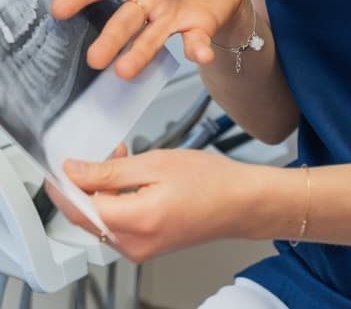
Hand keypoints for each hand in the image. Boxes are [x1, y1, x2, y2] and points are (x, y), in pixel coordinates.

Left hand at [49, 148, 265, 262]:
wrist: (239, 203)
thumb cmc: (210, 181)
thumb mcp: (157, 163)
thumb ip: (111, 170)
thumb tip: (74, 172)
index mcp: (136, 221)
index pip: (80, 207)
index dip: (64, 185)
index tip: (58, 166)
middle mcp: (132, 244)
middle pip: (87, 216)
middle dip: (85, 185)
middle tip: (100, 154)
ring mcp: (138, 250)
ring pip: (100, 220)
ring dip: (101, 191)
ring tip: (122, 160)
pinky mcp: (144, 248)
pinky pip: (116, 226)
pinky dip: (115, 202)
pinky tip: (131, 180)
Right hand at [51, 0, 244, 78]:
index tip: (58, 9)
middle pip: (124, 19)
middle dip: (110, 38)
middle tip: (94, 59)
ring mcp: (169, 17)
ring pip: (149, 39)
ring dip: (138, 55)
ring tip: (124, 72)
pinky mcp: (195, 29)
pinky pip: (194, 41)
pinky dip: (196, 49)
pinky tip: (201, 54)